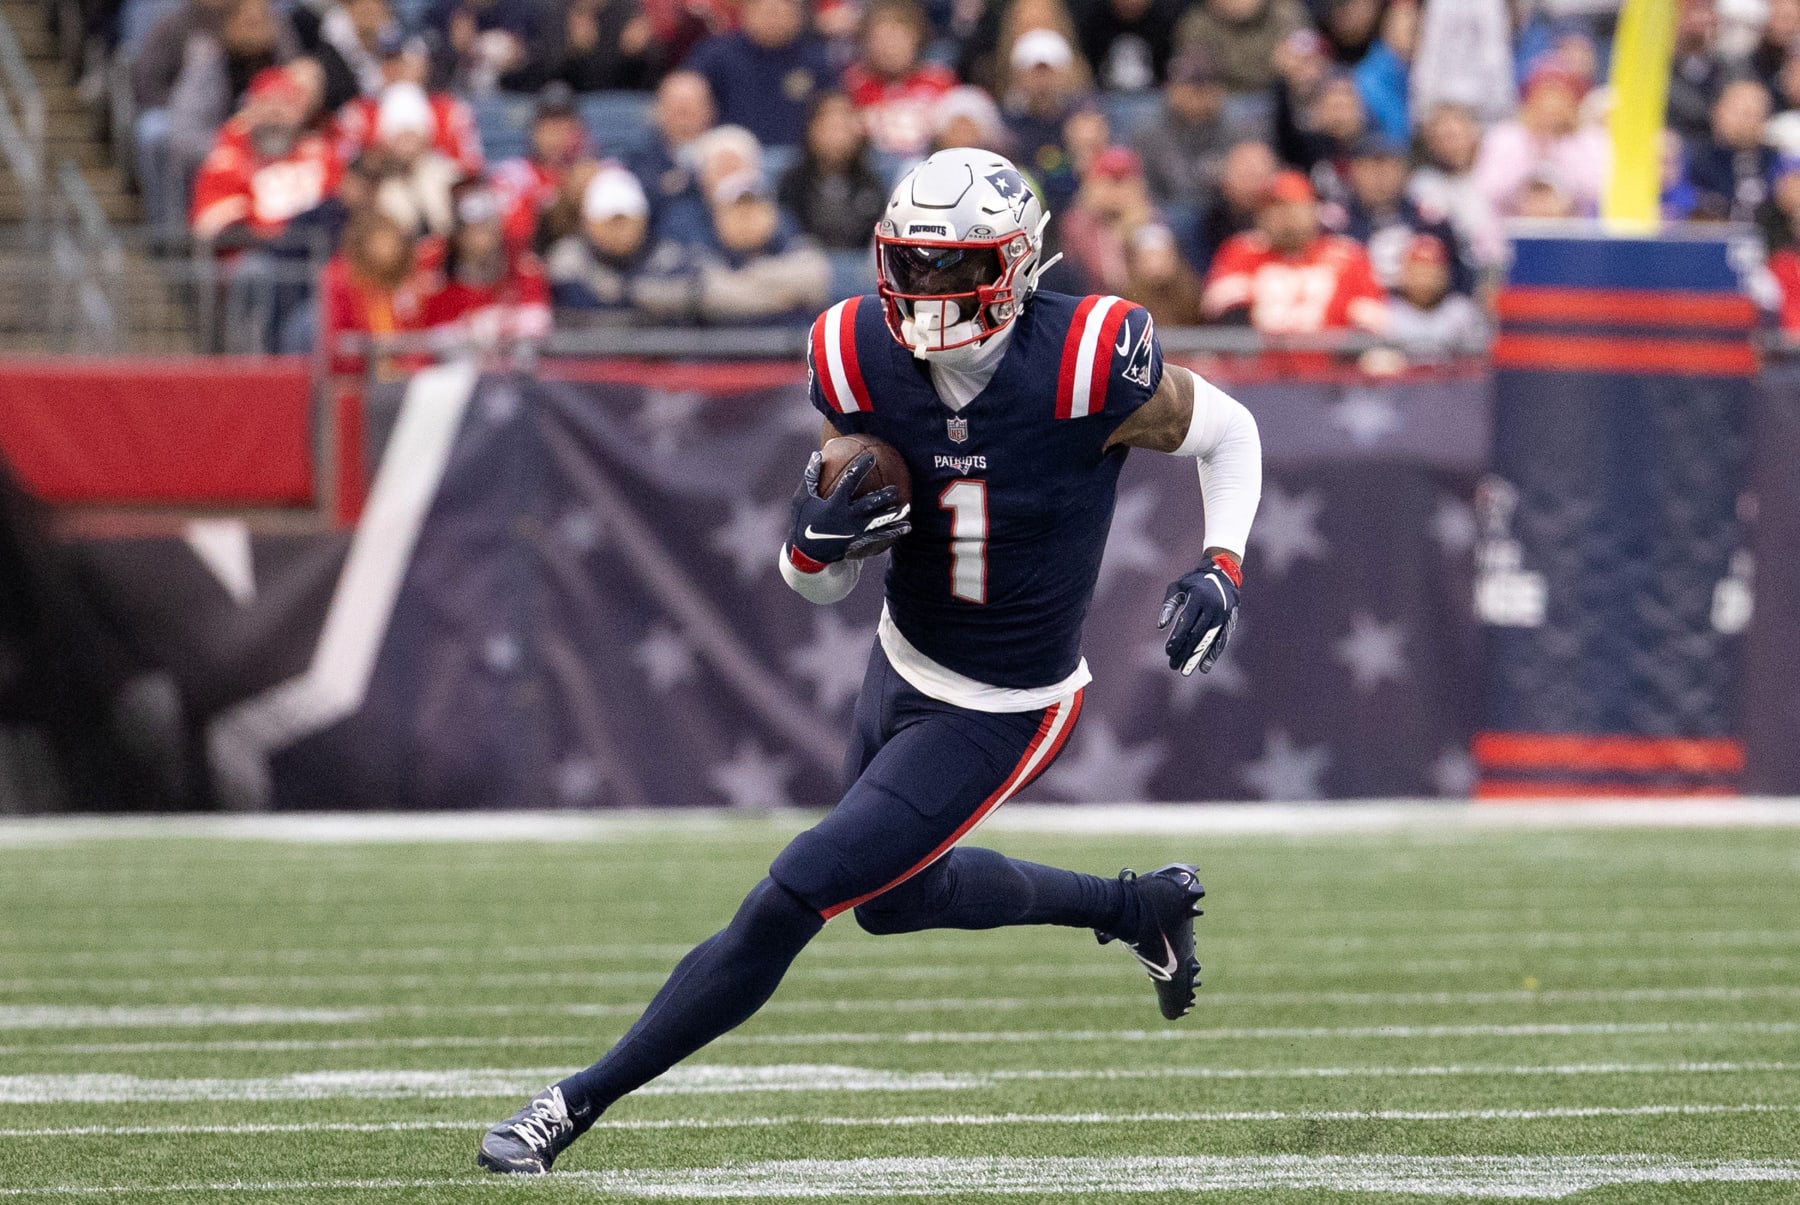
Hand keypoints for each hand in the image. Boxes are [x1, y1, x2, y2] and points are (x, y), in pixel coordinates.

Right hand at [789, 451, 910, 565]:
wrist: (806, 552)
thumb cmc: (803, 520)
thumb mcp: (802, 497)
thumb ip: (811, 476)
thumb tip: (818, 454)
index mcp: (834, 504)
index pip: (850, 481)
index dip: (860, 468)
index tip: (870, 457)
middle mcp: (847, 517)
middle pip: (869, 504)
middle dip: (883, 496)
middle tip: (895, 488)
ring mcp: (854, 530)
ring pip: (878, 522)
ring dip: (894, 515)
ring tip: (908, 509)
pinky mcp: (859, 540)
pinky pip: (880, 536)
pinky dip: (894, 531)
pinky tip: (908, 527)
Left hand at [1157, 553, 1240, 675]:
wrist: (1222, 573)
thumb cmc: (1193, 582)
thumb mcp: (1177, 587)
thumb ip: (1168, 605)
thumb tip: (1161, 626)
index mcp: (1198, 597)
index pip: (1186, 621)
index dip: (1177, 637)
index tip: (1168, 651)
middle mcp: (1213, 606)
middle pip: (1197, 634)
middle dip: (1184, 651)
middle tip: (1173, 665)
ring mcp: (1223, 614)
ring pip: (1208, 640)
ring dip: (1197, 657)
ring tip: (1185, 671)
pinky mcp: (1230, 621)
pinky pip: (1221, 640)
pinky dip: (1212, 654)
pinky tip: (1204, 667)